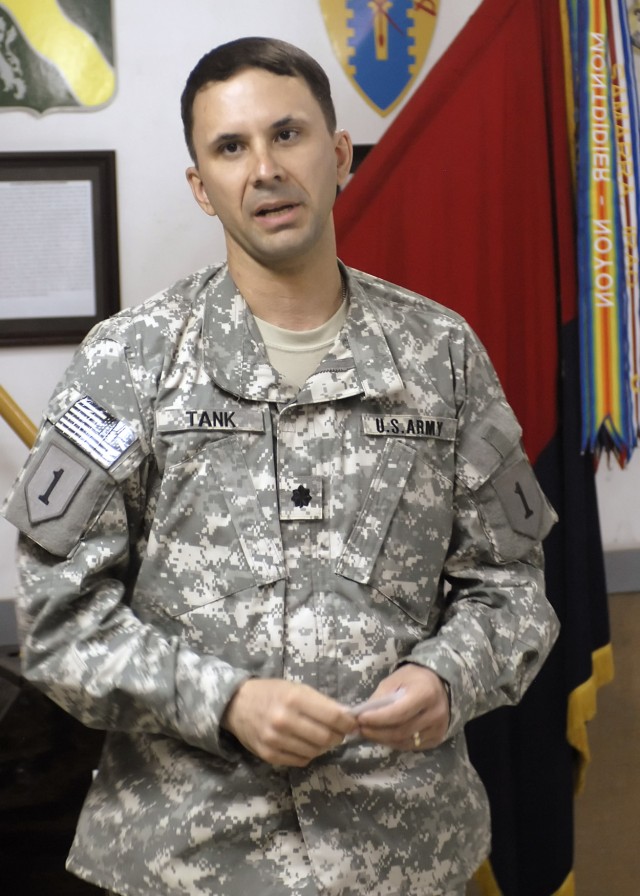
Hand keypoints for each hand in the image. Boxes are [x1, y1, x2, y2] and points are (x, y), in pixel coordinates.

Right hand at [221, 679, 357, 766]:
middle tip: (338, 731)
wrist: (237, 704)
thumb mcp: (297, 688)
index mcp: (294, 699)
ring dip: (323, 746)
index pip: (333, 717)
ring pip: (315, 752)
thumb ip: (321, 702)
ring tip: (320, 736)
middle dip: (337, 736)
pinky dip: (308, 753)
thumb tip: (348, 717)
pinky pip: (301, 760)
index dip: (348, 723)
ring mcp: (275, 740)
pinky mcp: (269, 755)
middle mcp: (284, 721)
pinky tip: (305, 743)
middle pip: (326, 737)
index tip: (352, 723)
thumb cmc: (272, 692)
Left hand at [355, 664, 449, 751]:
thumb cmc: (415, 679)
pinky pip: (411, 746)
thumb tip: (362, 714)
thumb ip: (381, 697)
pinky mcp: (437, 739)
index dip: (378, 718)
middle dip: (377, 732)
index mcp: (425, 694)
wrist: (441, 685)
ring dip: (383, 740)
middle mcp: (435, 714)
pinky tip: (384, 736)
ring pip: (405, 742)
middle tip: (360, 729)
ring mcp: (438, 729)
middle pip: (401, 731)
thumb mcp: (396, 679)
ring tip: (368, 733)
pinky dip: (394, 743)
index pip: (399, 713)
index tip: (360, 718)